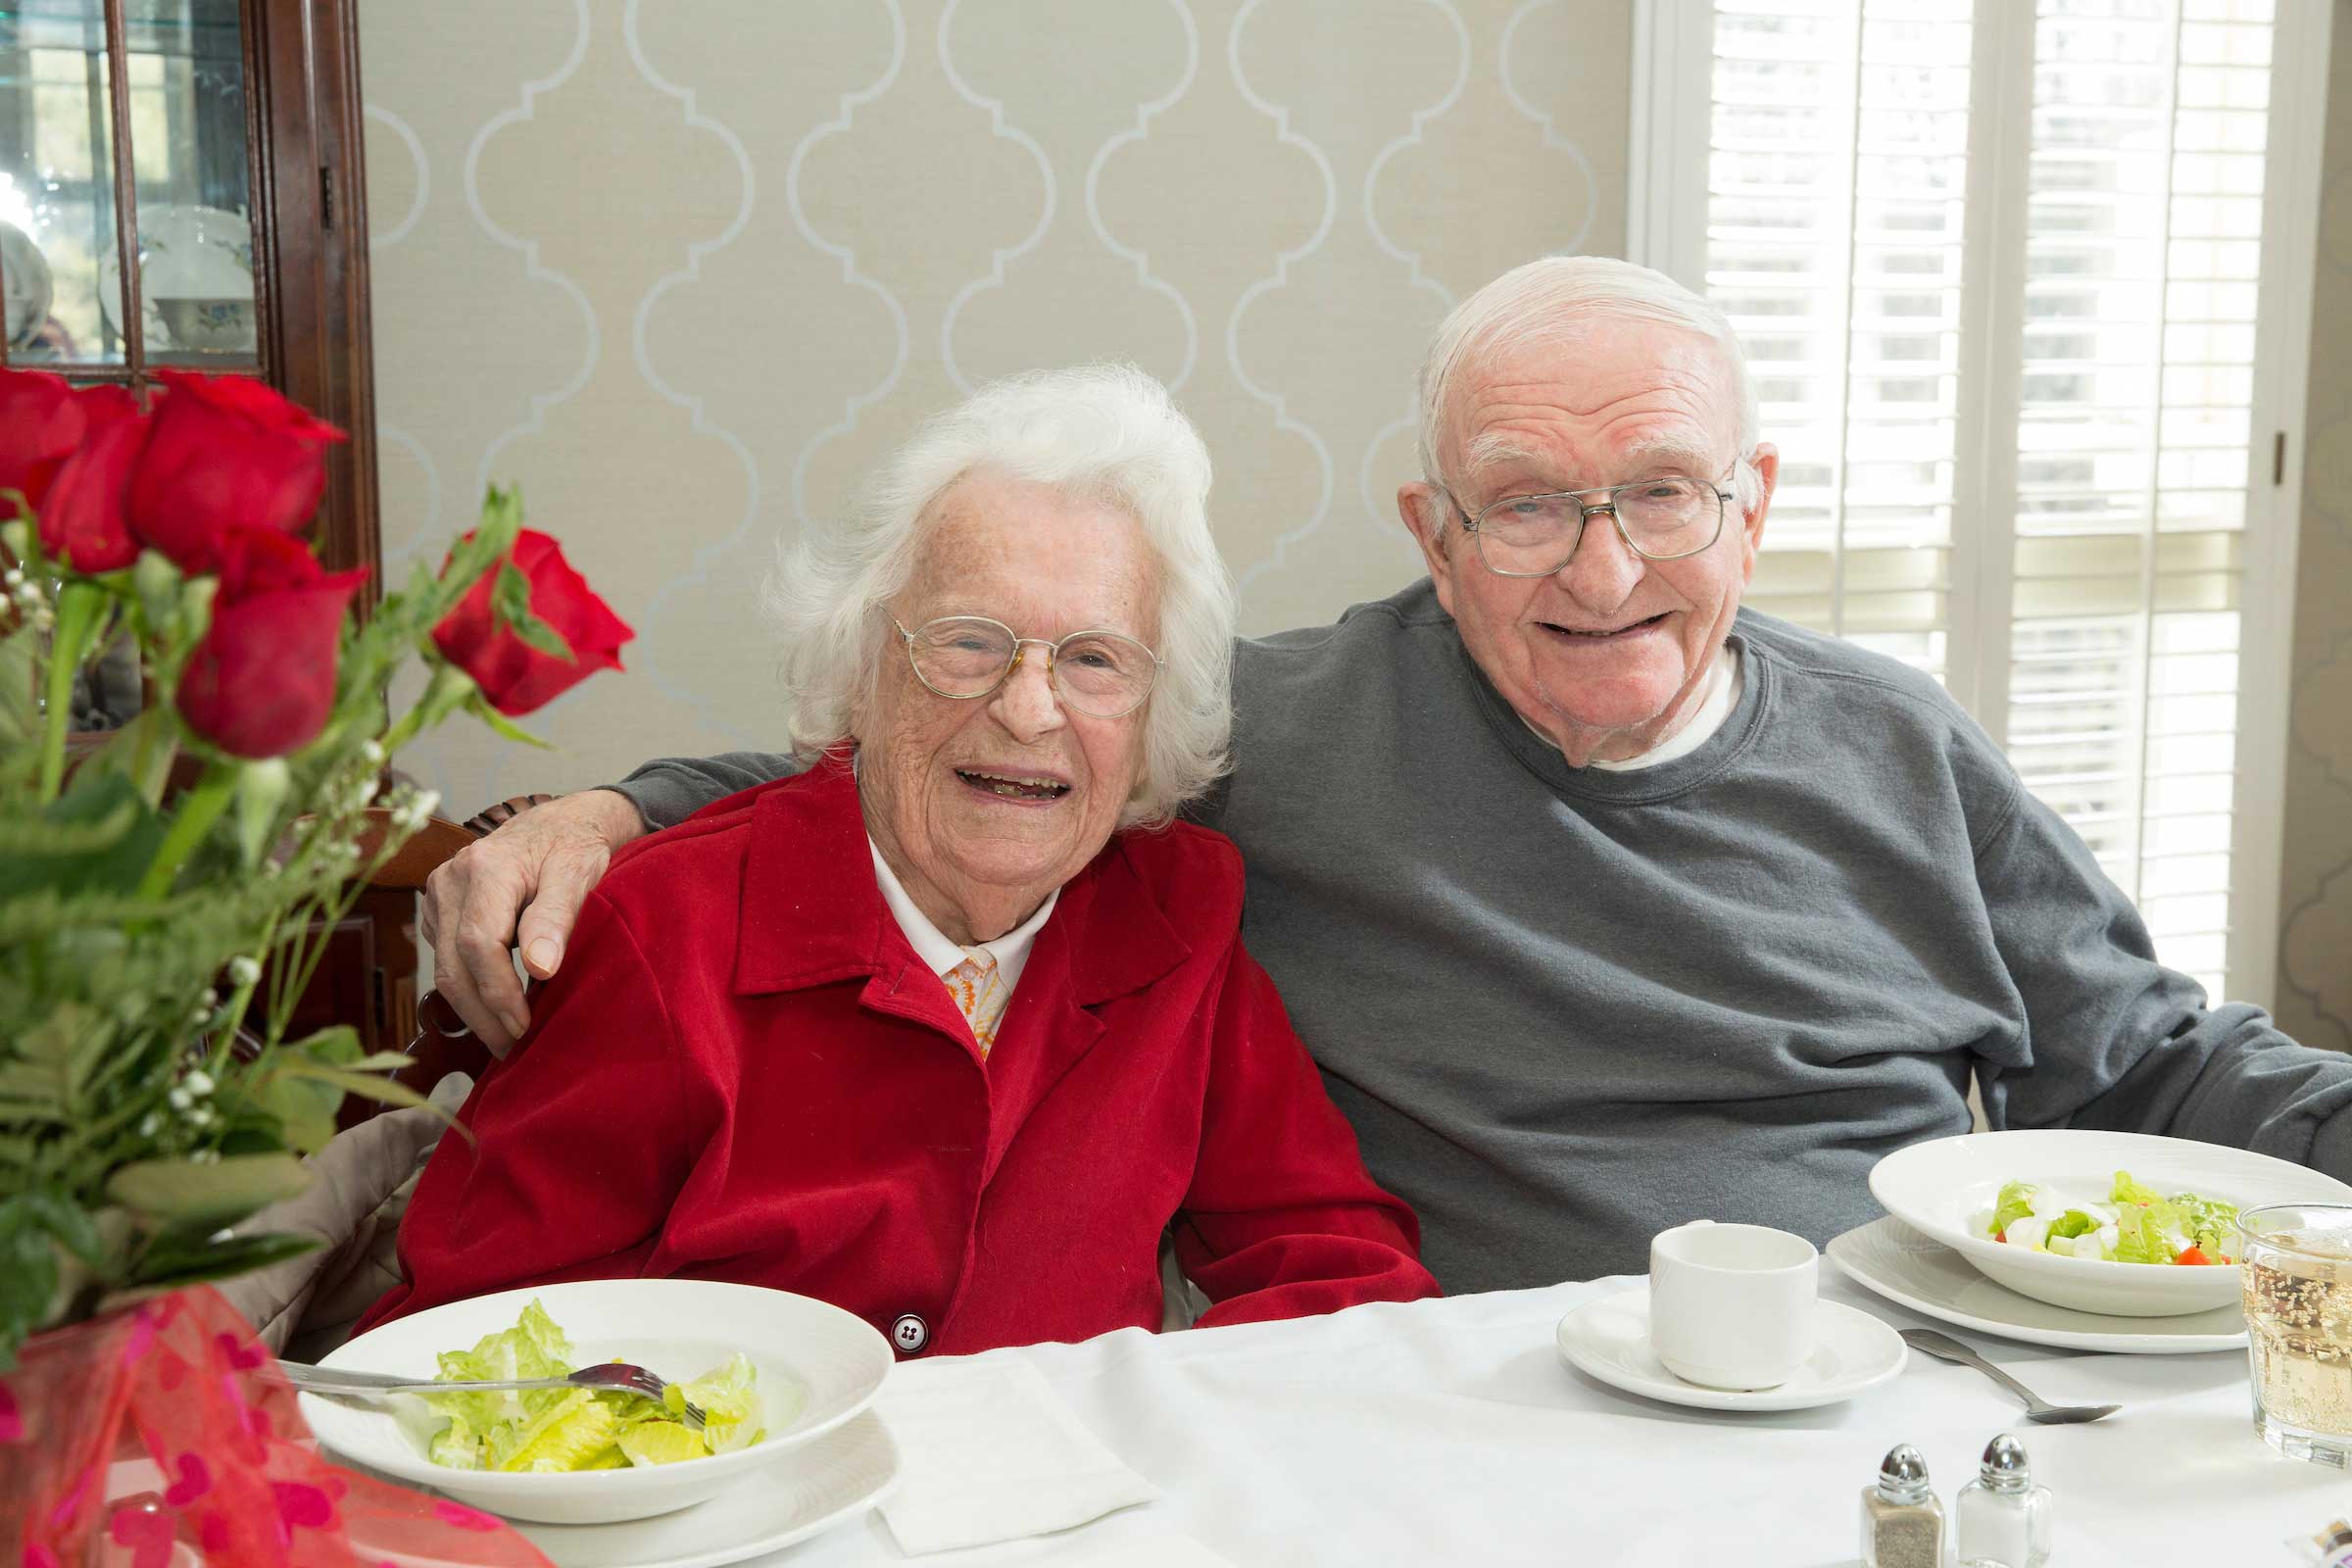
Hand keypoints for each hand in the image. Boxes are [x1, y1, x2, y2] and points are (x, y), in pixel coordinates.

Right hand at [421, 789, 644, 1051]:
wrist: (557, 823)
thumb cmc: (574, 847)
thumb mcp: (579, 874)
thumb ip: (558, 918)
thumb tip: (541, 968)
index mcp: (486, 867)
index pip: (479, 944)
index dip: (499, 992)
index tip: (525, 1027)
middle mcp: (450, 878)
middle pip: (454, 965)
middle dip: (483, 1014)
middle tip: (514, 1050)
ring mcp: (439, 894)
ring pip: (446, 967)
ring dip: (474, 1009)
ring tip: (508, 1039)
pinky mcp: (439, 910)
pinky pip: (447, 959)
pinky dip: (470, 988)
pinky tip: (497, 1008)